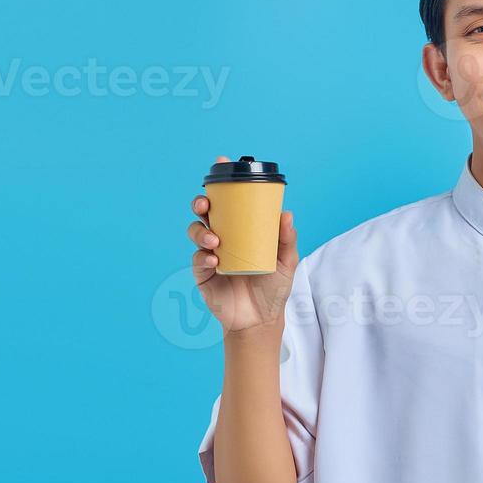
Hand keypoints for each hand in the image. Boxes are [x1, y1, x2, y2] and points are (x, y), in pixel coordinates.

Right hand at [186, 155, 299, 336]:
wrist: (261, 319)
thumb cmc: (273, 287)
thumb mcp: (286, 262)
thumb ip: (286, 240)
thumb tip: (286, 214)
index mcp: (241, 229)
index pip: (229, 202)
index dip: (222, 182)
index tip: (221, 163)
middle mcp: (223, 237)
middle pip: (205, 211)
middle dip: (201, 202)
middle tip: (206, 204)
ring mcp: (210, 254)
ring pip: (195, 231)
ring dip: (201, 230)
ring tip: (214, 241)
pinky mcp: (202, 273)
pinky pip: (196, 259)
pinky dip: (202, 256)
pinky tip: (213, 260)